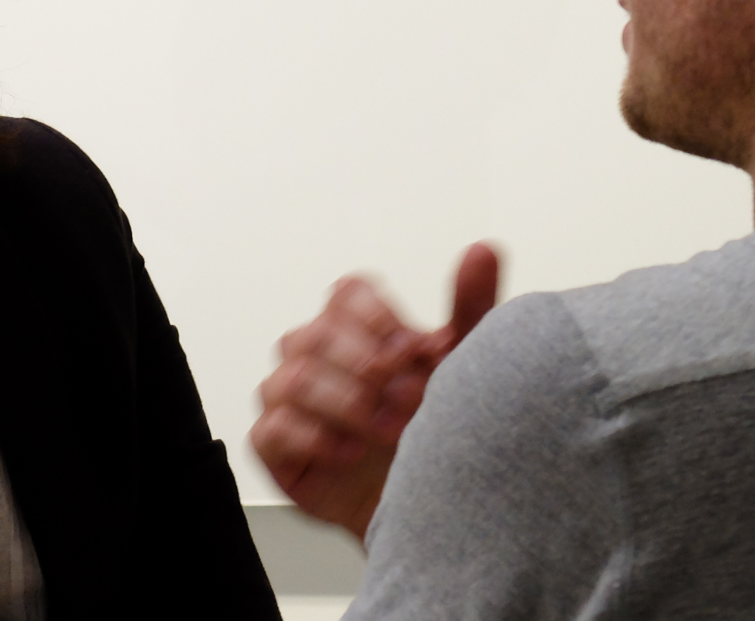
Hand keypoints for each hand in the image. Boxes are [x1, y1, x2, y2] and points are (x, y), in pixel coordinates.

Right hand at [250, 243, 500, 538]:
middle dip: (368, 369)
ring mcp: (288, 397)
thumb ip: (471, 307)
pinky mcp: (273, 443)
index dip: (378, 319)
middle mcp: (315, 354)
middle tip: (411, 400)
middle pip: (316, 334)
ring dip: (346, 404)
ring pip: (293, 378)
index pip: (346, 294)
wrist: (429, 503)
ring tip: (389, 431)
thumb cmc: (436, 429)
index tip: (414, 351)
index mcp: (353, 327)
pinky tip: (352, 452)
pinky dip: (314, 438)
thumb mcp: (464, 365)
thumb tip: (484, 250)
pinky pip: (271, 428)